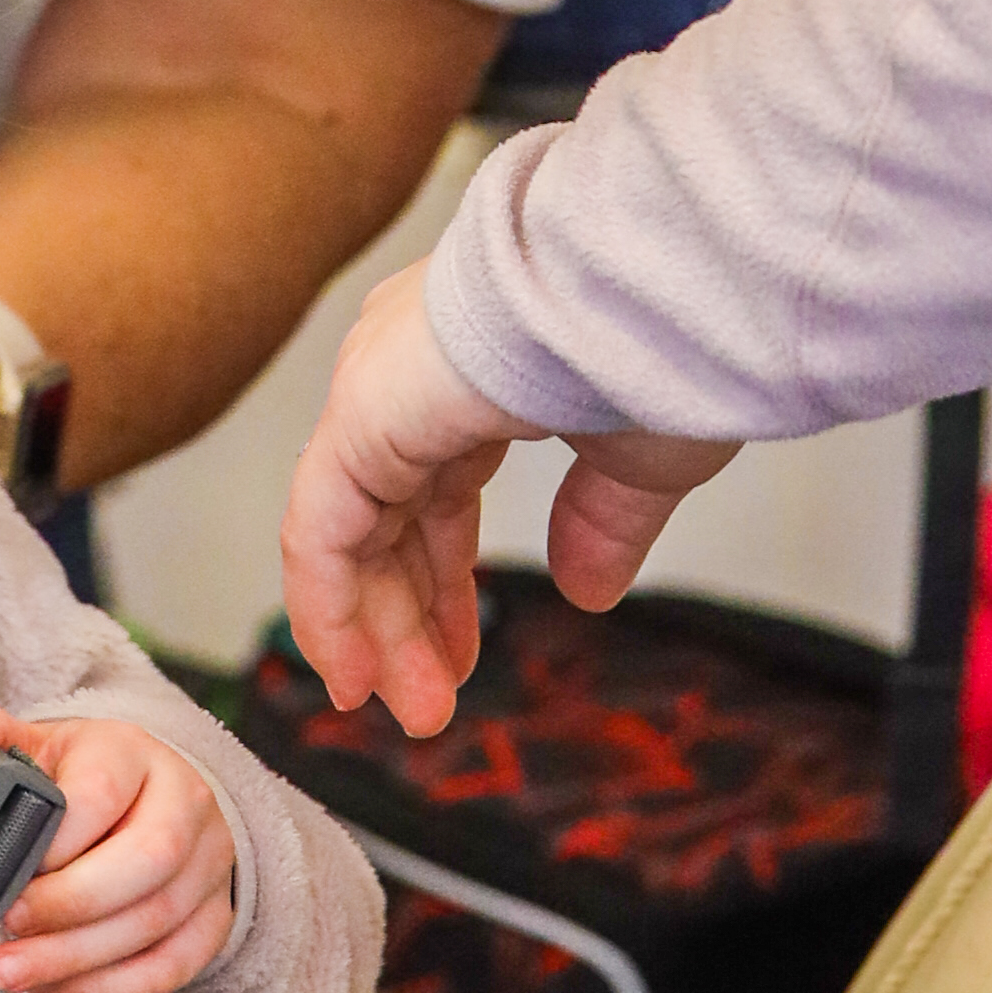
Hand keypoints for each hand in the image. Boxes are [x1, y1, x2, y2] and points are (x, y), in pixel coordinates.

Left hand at [0, 704, 236, 992]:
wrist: (135, 797)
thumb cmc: (67, 779)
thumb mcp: (17, 742)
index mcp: (130, 751)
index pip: (101, 791)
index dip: (51, 840)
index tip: (3, 871)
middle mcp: (184, 801)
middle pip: (148, 857)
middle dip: (69, 905)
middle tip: (7, 925)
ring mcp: (207, 862)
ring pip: (157, 919)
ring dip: (76, 957)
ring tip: (12, 969)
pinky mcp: (213, 916)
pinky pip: (171, 966)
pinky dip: (108, 986)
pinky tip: (56, 984)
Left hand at [276, 264, 739, 739]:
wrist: (659, 282)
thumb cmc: (669, 338)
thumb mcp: (639, 454)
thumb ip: (603, 519)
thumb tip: (588, 589)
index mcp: (474, 364)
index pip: (433, 488)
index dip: (444, 580)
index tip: (457, 659)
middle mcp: (409, 366)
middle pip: (387, 516)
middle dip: (410, 619)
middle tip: (430, 706)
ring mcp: (377, 385)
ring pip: (350, 529)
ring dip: (377, 630)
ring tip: (411, 710)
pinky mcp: (361, 414)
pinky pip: (322, 528)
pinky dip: (331, 606)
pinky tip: (353, 673)